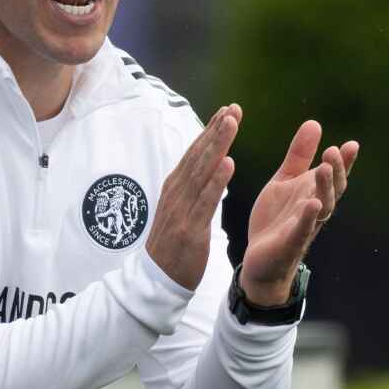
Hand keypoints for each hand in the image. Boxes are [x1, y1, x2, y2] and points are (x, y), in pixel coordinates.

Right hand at [145, 104, 240, 290]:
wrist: (156, 280)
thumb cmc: (172, 245)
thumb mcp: (180, 209)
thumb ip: (191, 188)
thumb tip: (204, 166)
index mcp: (175, 187)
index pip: (195, 153)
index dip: (210, 130)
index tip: (226, 110)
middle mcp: (177, 192)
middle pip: (198, 155)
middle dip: (216, 130)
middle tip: (233, 107)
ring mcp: (182, 209)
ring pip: (202, 171)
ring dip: (217, 145)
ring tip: (231, 122)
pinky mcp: (190, 228)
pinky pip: (205, 200)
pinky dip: (217, 181)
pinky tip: (229, 163)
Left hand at [240, 120, 359, 305]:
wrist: (259, 259)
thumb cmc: (276, 219)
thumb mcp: (285, 181)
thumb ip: (299, 156)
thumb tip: (315, 122)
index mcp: (313, 193)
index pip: (334, 176)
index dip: (344, 162)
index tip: (352, 145)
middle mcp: (314, 209)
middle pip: (332, 190)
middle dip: (335, 171)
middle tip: (333, 151)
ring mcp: (304, 226)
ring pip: (321, 208)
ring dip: (324, 188)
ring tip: (323, 168)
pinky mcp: (289, 243)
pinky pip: (302, 230)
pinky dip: (308, 217)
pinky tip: (312, 204)